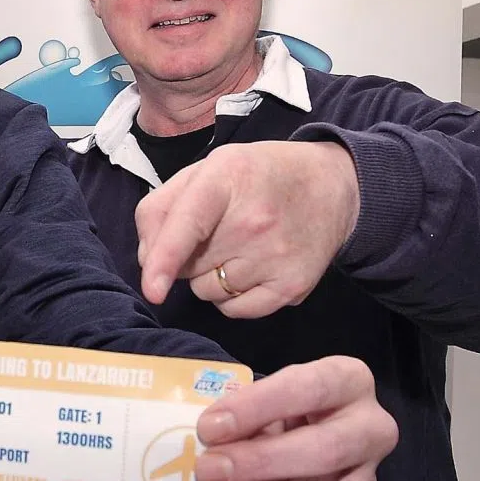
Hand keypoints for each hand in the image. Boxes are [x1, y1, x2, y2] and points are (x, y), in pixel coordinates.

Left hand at [136, 141, 359, 315]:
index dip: (165, 258)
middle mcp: (254, 220)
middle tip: (217, 232)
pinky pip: (235, 310)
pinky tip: (251, 269)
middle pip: (188, 266)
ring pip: (207, 292)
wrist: (332, 186)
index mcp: (227, 178)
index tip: (153, 290)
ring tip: (237, 248)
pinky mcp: (292, 286)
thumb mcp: (207, 169)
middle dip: (188, 256)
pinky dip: (232, 297)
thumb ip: (163, 206)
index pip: (189, 224)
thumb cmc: (258, 176)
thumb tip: (147, 258)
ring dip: (209, 278)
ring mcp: (276, 256)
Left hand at [194, 356, 394, 480]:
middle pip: (329, 450)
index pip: (311, 387)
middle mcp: (371, 430)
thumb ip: (241, 410)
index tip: (210, 426)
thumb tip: (210, 436)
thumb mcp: (261, 399)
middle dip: (263, 462)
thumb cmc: (275, 412)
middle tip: (210, 470)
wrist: (293, 439)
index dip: (258, 406)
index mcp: (348, 381)